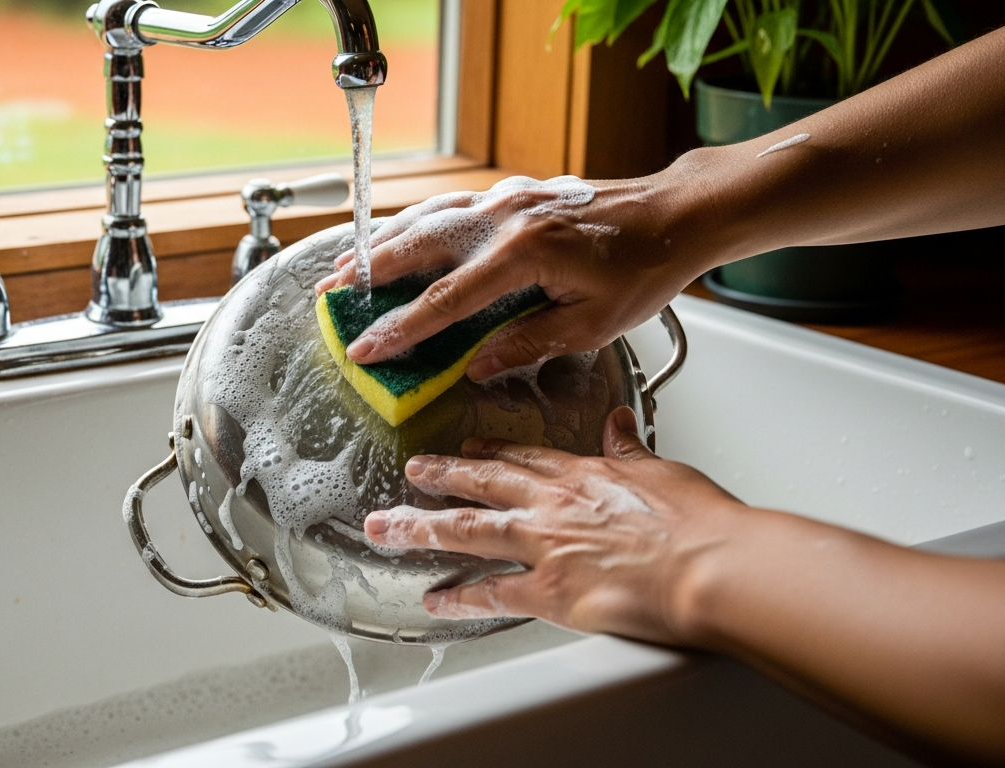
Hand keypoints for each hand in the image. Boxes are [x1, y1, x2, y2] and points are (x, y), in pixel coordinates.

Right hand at [314, 173, 710, 380]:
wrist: (674, 214)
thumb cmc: (644, 266)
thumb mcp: (591, 324)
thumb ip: (526, 343)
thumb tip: (476, 364)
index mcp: (522, 255)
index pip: (444, 301)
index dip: (400, 330)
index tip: (367, 349)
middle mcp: (504, 219)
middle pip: (417, 246)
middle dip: (367, 274)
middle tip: (330, 296)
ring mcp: (506, 200)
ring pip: (426, 219)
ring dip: (382, 243)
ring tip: (347, 266)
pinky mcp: (513, 194)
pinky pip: (449, 207)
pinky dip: (415, 222)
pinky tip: (398, 236)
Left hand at [363, 406, 749, 644]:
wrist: (709, 564)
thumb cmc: (700, 523)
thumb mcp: (663, 469)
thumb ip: (632, 448)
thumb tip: (621, 424)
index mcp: (584, 473)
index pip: (526, 456)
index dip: (493, 451)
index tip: (472, 447)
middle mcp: (553, 504)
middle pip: (483, 484)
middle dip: (441, 476)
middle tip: (411, 471)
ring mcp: (545, 546)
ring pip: (468, 531)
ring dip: (422, 527)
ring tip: (389, 526)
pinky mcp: (549, 591)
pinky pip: (491, 594)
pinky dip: (459, 598)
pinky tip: (434, 599)